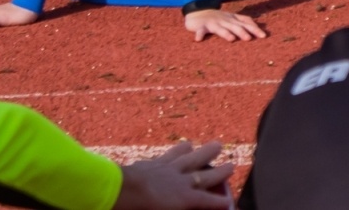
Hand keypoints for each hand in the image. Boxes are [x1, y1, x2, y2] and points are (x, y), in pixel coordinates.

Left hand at [114, 141, 233, 209]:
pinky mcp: (150, 162)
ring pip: (190, 157)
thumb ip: (179, 207)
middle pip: (204, 175)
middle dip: (220, 172)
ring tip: (215, 145)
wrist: (116, 191)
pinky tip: (181, 146)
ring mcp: (166, 168)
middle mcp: (180, 181)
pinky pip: (168, 154)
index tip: (228, 202)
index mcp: (184, 198)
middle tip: (232, 165)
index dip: (219, 202)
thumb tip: (190, 206)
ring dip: (203, 152)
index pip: (207, 201)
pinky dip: (178, 151)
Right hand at [184, 8, 266, 42]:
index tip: (263, 36)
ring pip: (220, 29)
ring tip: (231, 39)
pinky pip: (200, 30)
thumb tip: (261, 26)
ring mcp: (213, 23)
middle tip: (249, 39)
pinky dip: (199, 34)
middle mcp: (225, 20)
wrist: (199, 11)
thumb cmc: (219, 18)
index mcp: (233, 19)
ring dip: (225, 33)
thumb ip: (244, 22)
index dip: (254, 28)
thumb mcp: (232, 19)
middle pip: (235, 26)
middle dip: (242, 32)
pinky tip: (198, 39)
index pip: (246, 22)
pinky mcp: (201, 26)